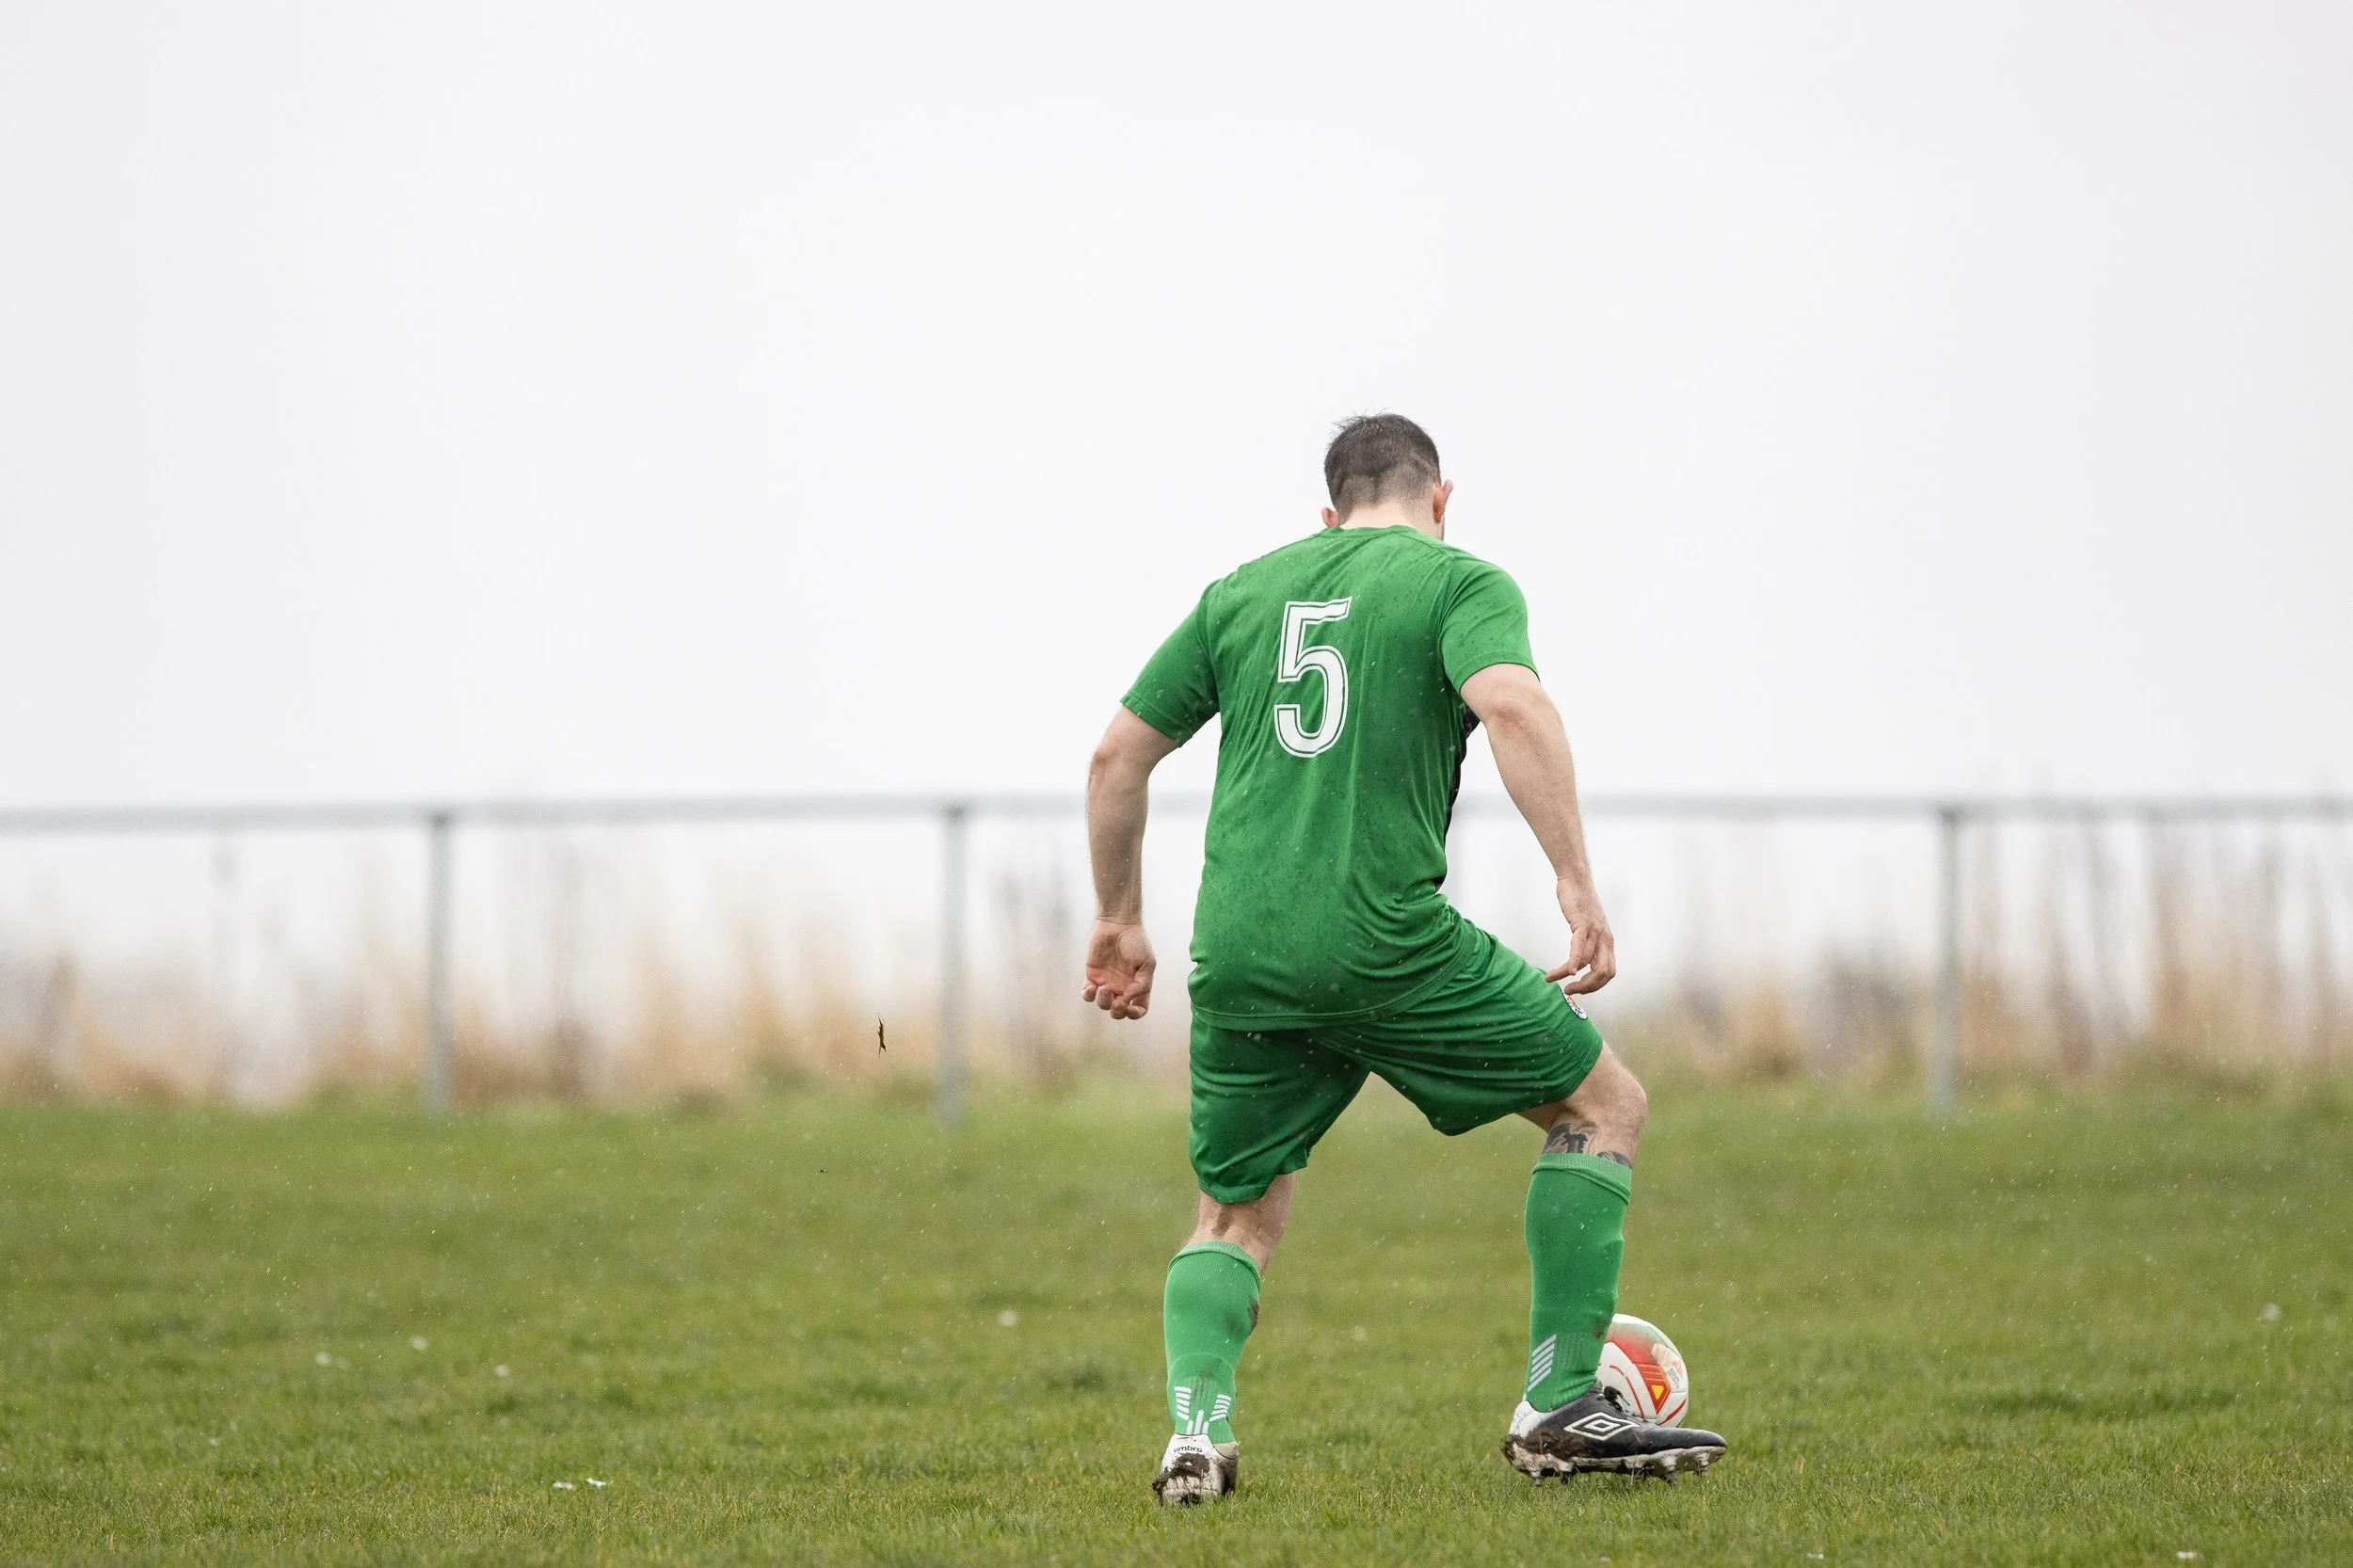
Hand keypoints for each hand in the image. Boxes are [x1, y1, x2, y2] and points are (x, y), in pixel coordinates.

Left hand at [1082, 918, 1156, 1019]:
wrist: (1118, 925)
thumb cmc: (1136, 942)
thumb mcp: (1148, 962)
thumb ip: (1142, 983)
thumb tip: (1129, 998)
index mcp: (1138, 986)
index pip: (1138, 1009)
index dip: (1135, 1014)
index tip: (1130, 1008)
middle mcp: (1122, 988)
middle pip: (1119, 1011)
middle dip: (1117, 1012)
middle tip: (1117, 1002)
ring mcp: (1107, 983)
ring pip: (1103, 1004)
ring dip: (1103, 1001)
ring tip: (1104, 988)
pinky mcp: (1093, 976)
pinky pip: (1088, 994)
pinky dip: (1088, 995)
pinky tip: (1092, 988)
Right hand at [1545, 878, 1616, 995]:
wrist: (1576, 880)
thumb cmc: (1580, 905)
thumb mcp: (1589, 928)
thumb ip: (1589, 945)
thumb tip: (1581, 964)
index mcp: (1608, 942)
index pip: (1609, 972)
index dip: (1595, 986)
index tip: (1579, 989)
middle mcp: (1605, 939)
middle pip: (1603, 973)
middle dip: (1587, 987)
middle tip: (1570, 992)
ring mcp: (1596, 931)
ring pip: (1586, 962)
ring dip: (1567, 974)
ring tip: (1551, 978)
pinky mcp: (1583, 923)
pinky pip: (1580, 947)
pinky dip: (1574, 961)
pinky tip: (1567, 971)